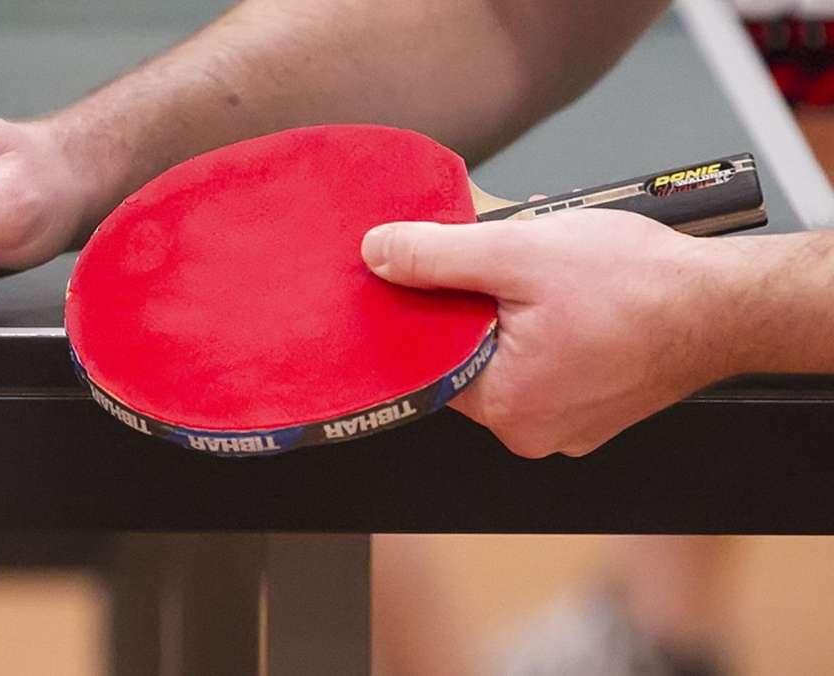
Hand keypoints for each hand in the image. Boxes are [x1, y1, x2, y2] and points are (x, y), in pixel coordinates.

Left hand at [361, 210, 735, 457]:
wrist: (727, 305)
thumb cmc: (637, 285)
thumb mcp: (519, 253)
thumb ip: (439, 257)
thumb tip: (379, 254)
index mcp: (504, 407)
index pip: (428, 362)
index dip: (424, 310)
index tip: (427, 273)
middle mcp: (530, 429)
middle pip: (468, 357)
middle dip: (474, 301)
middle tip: (497, 258)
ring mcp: (566, 423)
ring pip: (508, 356)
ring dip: (512, 306)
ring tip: (539, 268)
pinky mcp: (594, 407)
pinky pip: (546, 363)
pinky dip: (545, 325)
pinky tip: (564, 290)